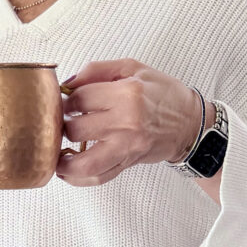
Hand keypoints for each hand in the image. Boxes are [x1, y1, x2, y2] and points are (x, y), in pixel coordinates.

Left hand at [57, 59, 202, 186]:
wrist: (191, 124)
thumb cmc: (164, 94)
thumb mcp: (132, 68)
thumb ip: (97, 70)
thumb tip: (68, 82)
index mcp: (127, 94)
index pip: (80, 99)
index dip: (66, 100)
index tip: (66, 101)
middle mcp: (127, 122)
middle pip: (76, 130)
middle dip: (63, 127)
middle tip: (63, 122)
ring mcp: (127, 146)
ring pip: (85, 163)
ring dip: (64, 162)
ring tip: (55, 156)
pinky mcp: (128, 162)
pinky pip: (99, 177)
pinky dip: (79, 178)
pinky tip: (68, 171)